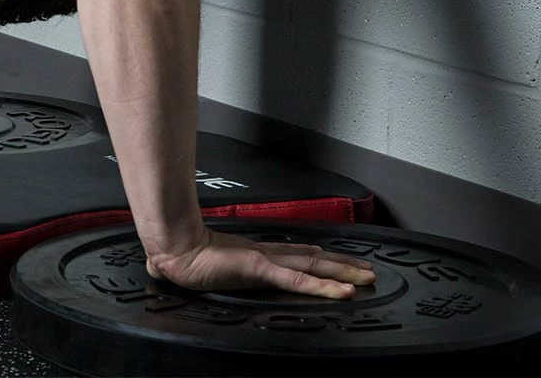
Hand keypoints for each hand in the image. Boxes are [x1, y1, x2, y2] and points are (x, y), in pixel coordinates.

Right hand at [146, 227, 376, 298]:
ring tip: (367, 277)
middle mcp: (264, 253)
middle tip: (367, 268)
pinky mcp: (261, 270)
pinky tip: (342, 290)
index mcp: (251, 253)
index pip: (291, 253)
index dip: (314, 255)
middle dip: (341, 263)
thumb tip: (185, 268)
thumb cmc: (181, 256)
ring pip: (313, 266)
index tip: (332, 256)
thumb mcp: (201, 265)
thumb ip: (203, 268)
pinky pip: (300, 280)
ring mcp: (265, 261)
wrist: (173, 249)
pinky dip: (324, 285)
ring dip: (343, 272)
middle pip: (311, 257)